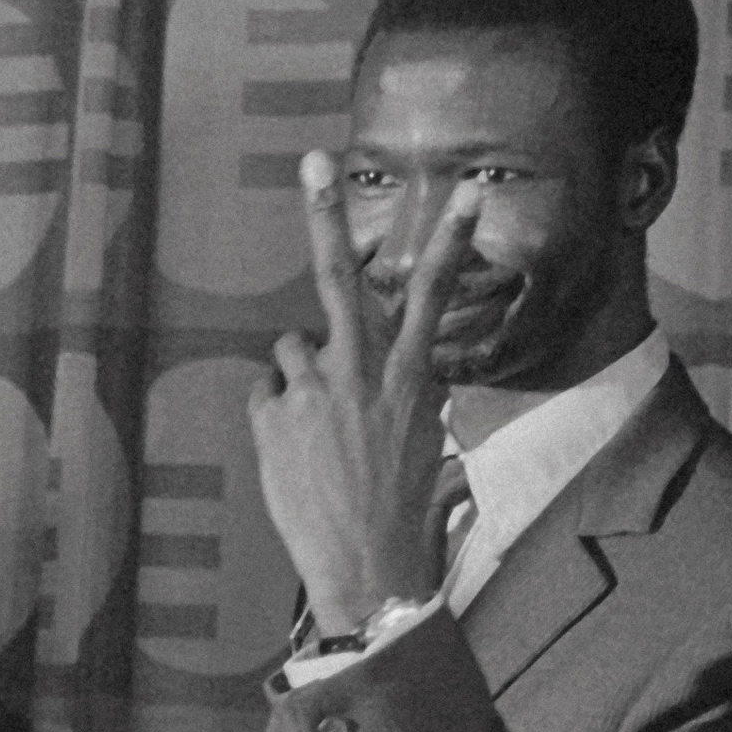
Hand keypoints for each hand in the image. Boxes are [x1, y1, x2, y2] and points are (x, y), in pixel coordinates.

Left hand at [248, 158, 481, 639]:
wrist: (367, 569)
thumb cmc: (402, 512)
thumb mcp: (426, 442)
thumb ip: (410, 394)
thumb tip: (406, 373)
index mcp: (412, 378)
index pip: (434, 294)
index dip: (450, 238)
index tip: (467, 190)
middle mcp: (360, 374)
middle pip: (341, 278)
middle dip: (326, 216)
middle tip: (315, 162)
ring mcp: (311, 394)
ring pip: (291, 347)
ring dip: (299, 373)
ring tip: (318, 426)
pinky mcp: (272, 421)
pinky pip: (265, 392)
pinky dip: (275, 412)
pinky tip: (294, 451)